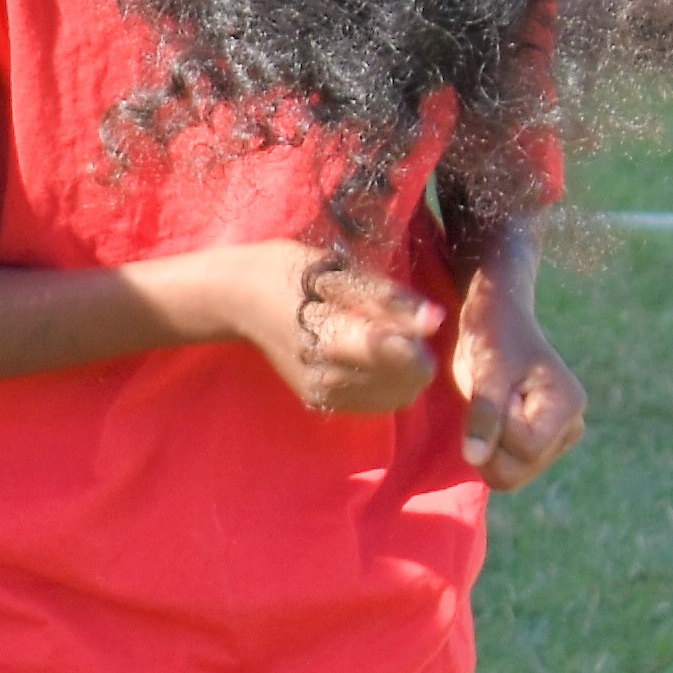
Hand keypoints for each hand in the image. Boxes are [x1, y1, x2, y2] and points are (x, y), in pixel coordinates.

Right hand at [172, 240, 446, 418]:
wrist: (235, 299)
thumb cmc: (287, 273)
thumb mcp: (338, 270)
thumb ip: (390, 299)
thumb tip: (436, 321)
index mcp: (334, 340)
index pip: (407, 361)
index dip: (417, 338)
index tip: (404, 316)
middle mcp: (328, 377)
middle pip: (409, 383)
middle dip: (413, 355)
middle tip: (388, 323)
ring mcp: (322, 394)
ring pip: (397, 396)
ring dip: (400, 371)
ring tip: (374, 337)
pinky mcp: (319, 402)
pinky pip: (376, 402)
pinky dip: (384, 382)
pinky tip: (364, 356)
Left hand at [452, 264, 588, 490]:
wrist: (500, 321)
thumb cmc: (493, 337)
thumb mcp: (485, 370)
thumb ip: (484, 415)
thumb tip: (475, 459)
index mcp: (567, 405)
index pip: (525, 450)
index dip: (496, 430)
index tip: (494, 393)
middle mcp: (572, 426)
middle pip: (518, 471)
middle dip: (491, 443)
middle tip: (490, 401)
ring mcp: (560, 437)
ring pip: (512, 475)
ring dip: (490, 445)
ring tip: (493, 407)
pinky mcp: (544, 442)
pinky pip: (509, 467)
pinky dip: (492, 447)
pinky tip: (495, 417)